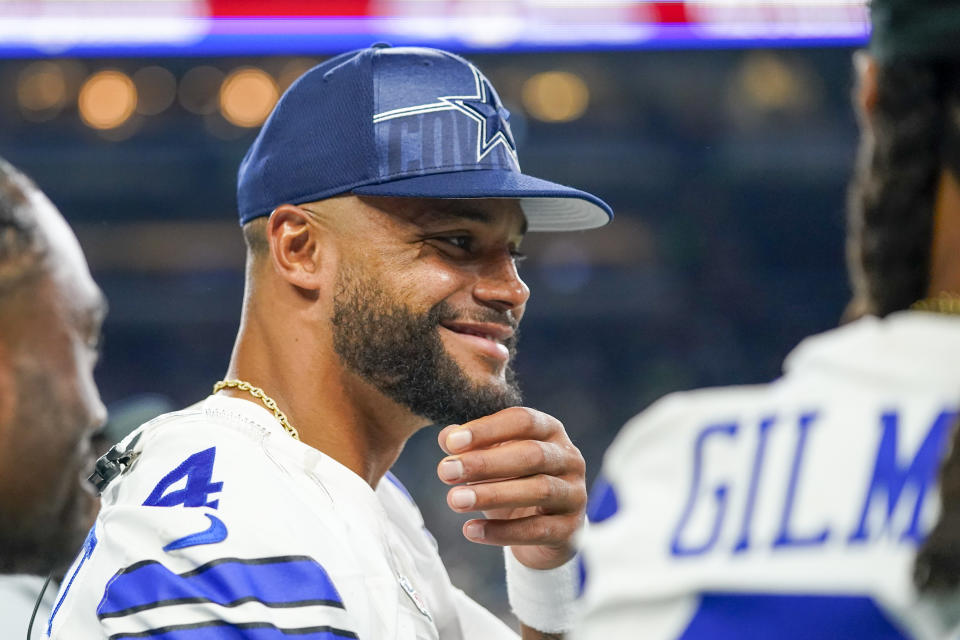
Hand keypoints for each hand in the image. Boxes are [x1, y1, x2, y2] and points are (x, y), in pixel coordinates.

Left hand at [437, 407, 586, 569]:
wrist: (546, 533)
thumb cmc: (516, 484)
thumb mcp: (492, 461)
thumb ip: (470, 446)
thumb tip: (446, 437)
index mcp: (551, 432)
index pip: (523, 421)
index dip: (487, 429)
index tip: (451, 443)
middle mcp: (569, 458)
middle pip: (532, 454)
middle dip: (486, 463)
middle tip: (446, 471)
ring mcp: (574, 494)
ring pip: (539, 490)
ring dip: (493, 495)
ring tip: (454, 500)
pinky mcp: (572, 529)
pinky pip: (538, 530)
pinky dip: (502, 532)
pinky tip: (470, 530)